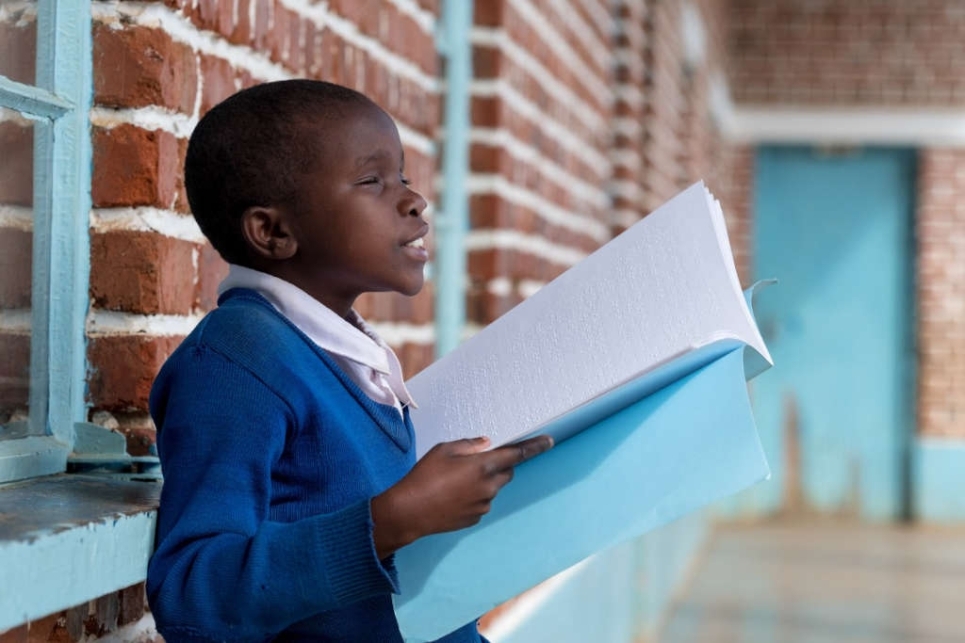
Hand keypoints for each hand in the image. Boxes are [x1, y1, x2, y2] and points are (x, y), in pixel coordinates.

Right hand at [371, 435, 553, 558]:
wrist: (409, 511)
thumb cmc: (424, 476)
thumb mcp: (444, 450)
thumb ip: (469, 445)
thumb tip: (486, 444)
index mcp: (483, 466)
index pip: (517, 454)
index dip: (535, 446)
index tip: (548, 441)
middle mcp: (489, 487)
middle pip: (507, 472)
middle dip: (499, 465)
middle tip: (476, 462)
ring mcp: (483, 505)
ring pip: (493, 488)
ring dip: (484, 482)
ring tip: (455, 481)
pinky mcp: (475, 518)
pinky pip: (482, 503)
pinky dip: (474, 497)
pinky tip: (452, 495)